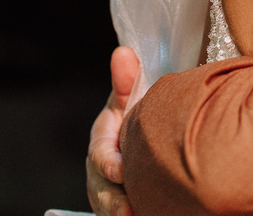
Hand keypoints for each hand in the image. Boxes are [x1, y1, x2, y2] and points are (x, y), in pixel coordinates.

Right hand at [86, 46, 139, 215]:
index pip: (100, 156)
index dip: (109, 164)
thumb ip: (127, 79)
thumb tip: (123, 53)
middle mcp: (102, 171)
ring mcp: (111, 191)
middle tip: (129, 211)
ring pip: (110, 208)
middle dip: (113, 203)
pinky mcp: (124, 204)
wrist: (147, 134)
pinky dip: (137, 215)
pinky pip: (123, 213)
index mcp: (102, 142)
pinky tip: (151, 214)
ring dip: (120, 214)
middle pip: (101, 191)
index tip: (121, 170)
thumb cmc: (136, 112)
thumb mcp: (130, 95)